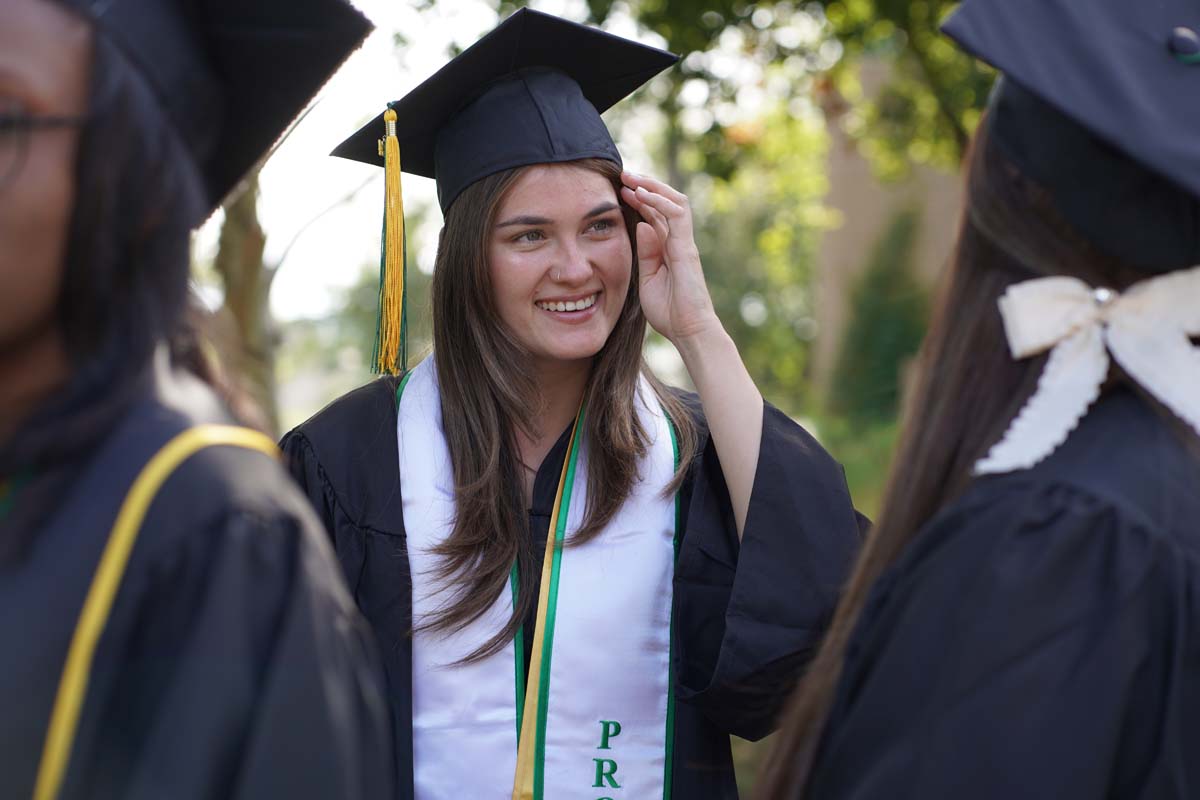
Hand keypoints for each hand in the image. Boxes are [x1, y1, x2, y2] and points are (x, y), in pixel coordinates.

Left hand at [620, 172, 720, 348]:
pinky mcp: (687, 248)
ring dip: (652, 187)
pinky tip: (641, 194)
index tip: (620, 191)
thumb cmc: (670, 312)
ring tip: (631, 178)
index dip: (640, 200)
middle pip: (666, 202)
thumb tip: (640, 225)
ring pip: (674, 202)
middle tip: (623, 176)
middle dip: (645, 186)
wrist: (689, 331)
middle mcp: (679, 242)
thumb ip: (646, 253)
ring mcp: (685, 243)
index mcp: (669, 249)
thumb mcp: (648, 279)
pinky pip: (676, 215)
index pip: (656, 215)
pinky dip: (658, 201)